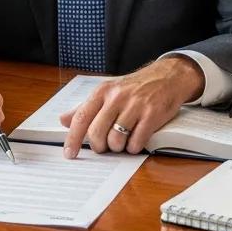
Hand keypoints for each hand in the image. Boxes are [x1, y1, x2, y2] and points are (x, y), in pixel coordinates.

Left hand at [58, 55, 204, 158]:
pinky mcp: (152, 115)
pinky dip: (133, 147)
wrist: (167, 77)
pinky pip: (136, 142)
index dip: (73, 139)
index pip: (81, 118)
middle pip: (97, 132)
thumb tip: (63, 120)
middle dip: (99, 146)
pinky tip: (135, 140)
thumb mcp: (108, 91)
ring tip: (122, 141)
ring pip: (116, 140)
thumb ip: (86, 107)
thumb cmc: (135, 87)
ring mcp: (135, 106)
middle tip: (104, 147)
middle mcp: (117, 97)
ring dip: (117, 148)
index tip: (69, 153)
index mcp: (102, 91)